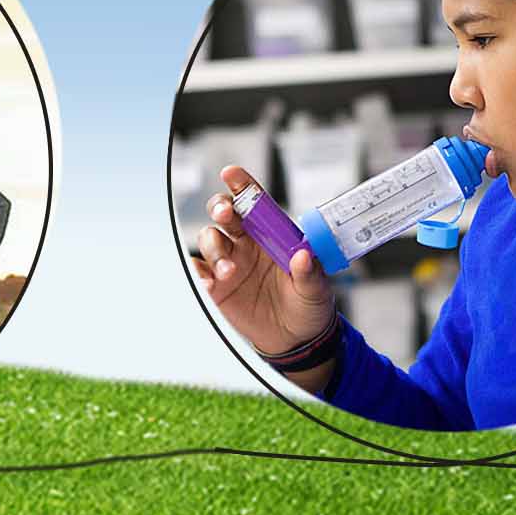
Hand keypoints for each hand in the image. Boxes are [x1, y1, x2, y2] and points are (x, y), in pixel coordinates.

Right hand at [191, 166, 336, 361]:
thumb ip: (310, 273)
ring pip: (209, 238)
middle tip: (226, 214)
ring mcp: (229, 262)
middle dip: (220, 207)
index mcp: (271, 234)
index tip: (231, 174)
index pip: (254, 202)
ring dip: (214, 248)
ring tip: (229, 271)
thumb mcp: (317, 290)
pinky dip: (198, 272)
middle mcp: (247, 243)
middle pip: (224, 212)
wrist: (296, 340)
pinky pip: (198, 270)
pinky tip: (209, 282)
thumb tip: (303, 256)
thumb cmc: (308, 306)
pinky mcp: (216, 286)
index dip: (242, 185)